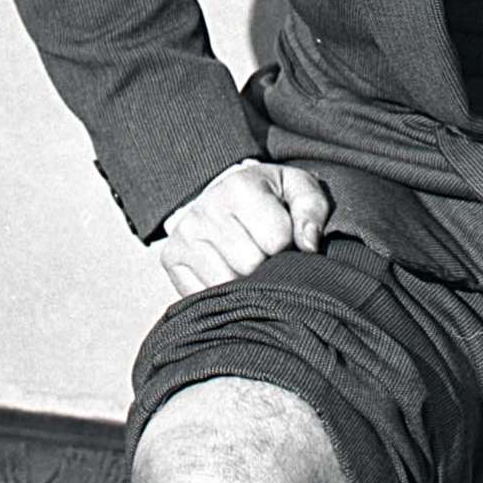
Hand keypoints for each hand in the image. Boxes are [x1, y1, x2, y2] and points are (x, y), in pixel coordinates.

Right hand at [158, 158, 330, 296]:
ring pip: (226, 283)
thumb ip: (311, 212)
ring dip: (244, 282)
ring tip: (248, 264)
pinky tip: (228, 275)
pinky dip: (221, 294)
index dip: (288, 246)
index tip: (283, 239)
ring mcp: (184, 236)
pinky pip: (201, 295)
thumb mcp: (298, 191)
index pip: (277, 239)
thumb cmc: (269, 198)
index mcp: (240, 187)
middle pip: (250, 264)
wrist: (225, 197)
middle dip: (266, 266)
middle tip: (265, 254)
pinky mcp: (170, 259)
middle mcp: (205, 209)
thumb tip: (308, 245)